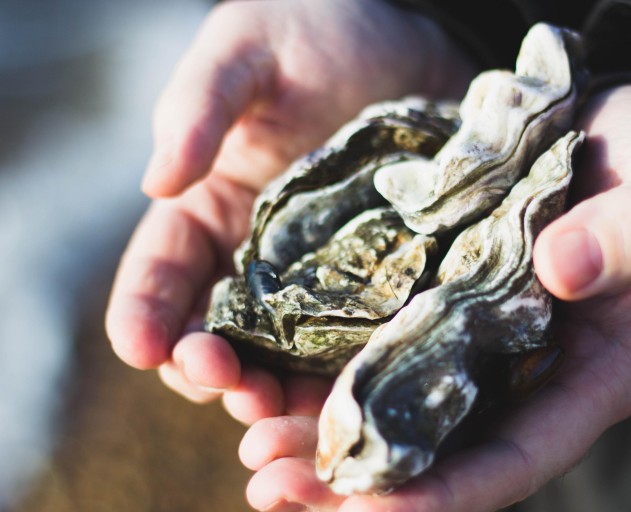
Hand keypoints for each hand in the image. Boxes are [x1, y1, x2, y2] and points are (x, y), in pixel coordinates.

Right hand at [105, 0, 476, 402]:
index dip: (145, 314)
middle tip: (224, 383)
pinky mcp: (379, 285)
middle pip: (219, 333)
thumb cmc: (318, 33)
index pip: (163, 274)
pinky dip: (343, 379)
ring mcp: (321, 279)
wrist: (412, 44)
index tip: (142, 347)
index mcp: (212, 210)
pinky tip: (350, 395)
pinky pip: (354, 344)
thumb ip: (199, 108)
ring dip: (274, 393)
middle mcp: (259, 258)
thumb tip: (156, 183)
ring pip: (283, 358)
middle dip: (211, 368)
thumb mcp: (248, 51)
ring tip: (278, 409)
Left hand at [238, 85, 630, 510]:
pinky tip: (265, 360)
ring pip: (391, 399)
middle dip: (357, 477)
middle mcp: (518, 369)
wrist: (605, 124)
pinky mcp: (428, 290)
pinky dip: (322, 356)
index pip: (518, 456)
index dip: (449, 491)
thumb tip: (562, 272)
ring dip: (321, 426)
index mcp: (589, 374)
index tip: (371, 505)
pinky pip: (371, 334)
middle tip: (273, 484)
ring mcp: (467, 333)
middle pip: (437, 446)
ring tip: (251, 441)